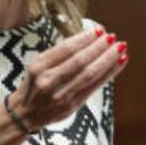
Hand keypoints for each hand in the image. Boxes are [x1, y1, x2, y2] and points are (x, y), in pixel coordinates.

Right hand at [8, 26, 127, 130]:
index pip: (66, 49)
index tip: (99, 30)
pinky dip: (109, 73)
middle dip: (99, 47)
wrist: (25, 114)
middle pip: (80, 61)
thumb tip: (89, 39)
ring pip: (89, 74)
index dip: (85, 39)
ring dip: (108, 59)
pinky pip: (94, 87)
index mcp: (39, 66)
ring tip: (120, 48)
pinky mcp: (72, 106)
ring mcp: (61, 95)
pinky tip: (119, 63)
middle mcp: (48, 80)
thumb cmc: (34, 85)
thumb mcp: (38, 65)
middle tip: (113, 37)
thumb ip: (60, 55)